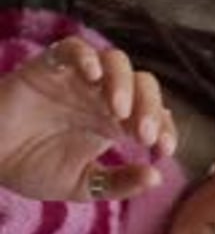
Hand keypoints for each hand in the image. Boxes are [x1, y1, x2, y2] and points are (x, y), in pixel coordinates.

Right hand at [0, 37, 177, 200]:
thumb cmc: (29, 168)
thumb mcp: (81, 185)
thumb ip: (118, 182)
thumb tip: (156, 177)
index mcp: (113, 121)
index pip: (153, 114)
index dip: (166, 127)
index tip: (164, 150)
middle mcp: (101, 96)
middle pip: (142, 84)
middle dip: (151, 108)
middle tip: (145, 136)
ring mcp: (76, 80)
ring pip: (116, 62)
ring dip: (124, 84)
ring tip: (120, 113)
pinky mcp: (48, 67)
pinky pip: (72, 49)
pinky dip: (86, 57)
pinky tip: (93, 77)